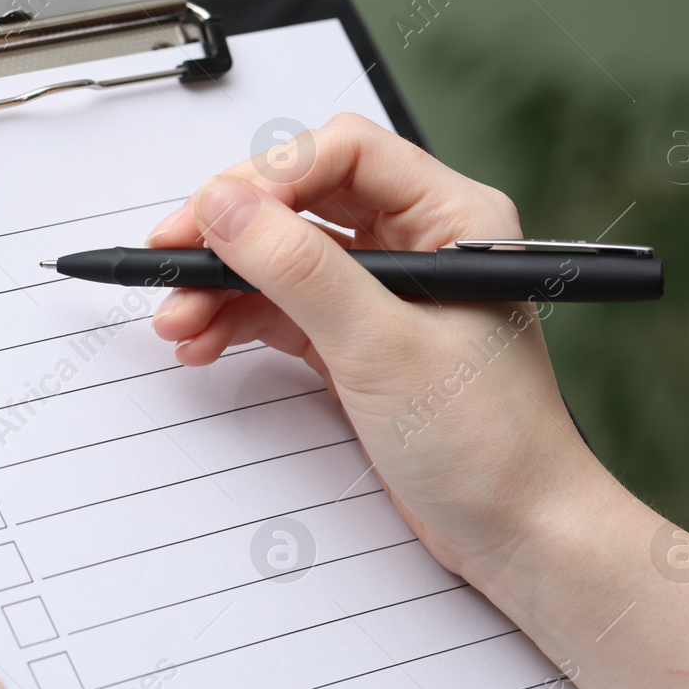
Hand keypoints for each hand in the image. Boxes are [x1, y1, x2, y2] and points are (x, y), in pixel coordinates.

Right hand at [146, 114, 622, 585]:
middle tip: (170, 259)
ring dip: (224, 284)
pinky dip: (238, 321)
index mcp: (453, 217)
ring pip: (283, 259)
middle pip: (301, 202)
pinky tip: (203, 341)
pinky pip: (283, 308)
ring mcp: (385, 294)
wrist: (518, 534)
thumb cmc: (492, 443)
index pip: (343, 154)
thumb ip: (299, 270)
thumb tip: (226, 206)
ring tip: (177, 320)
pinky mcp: (359, 340)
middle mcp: (421, 243)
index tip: (210, 217)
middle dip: (230, 235)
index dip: (267, 177)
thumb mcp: (382, 346)